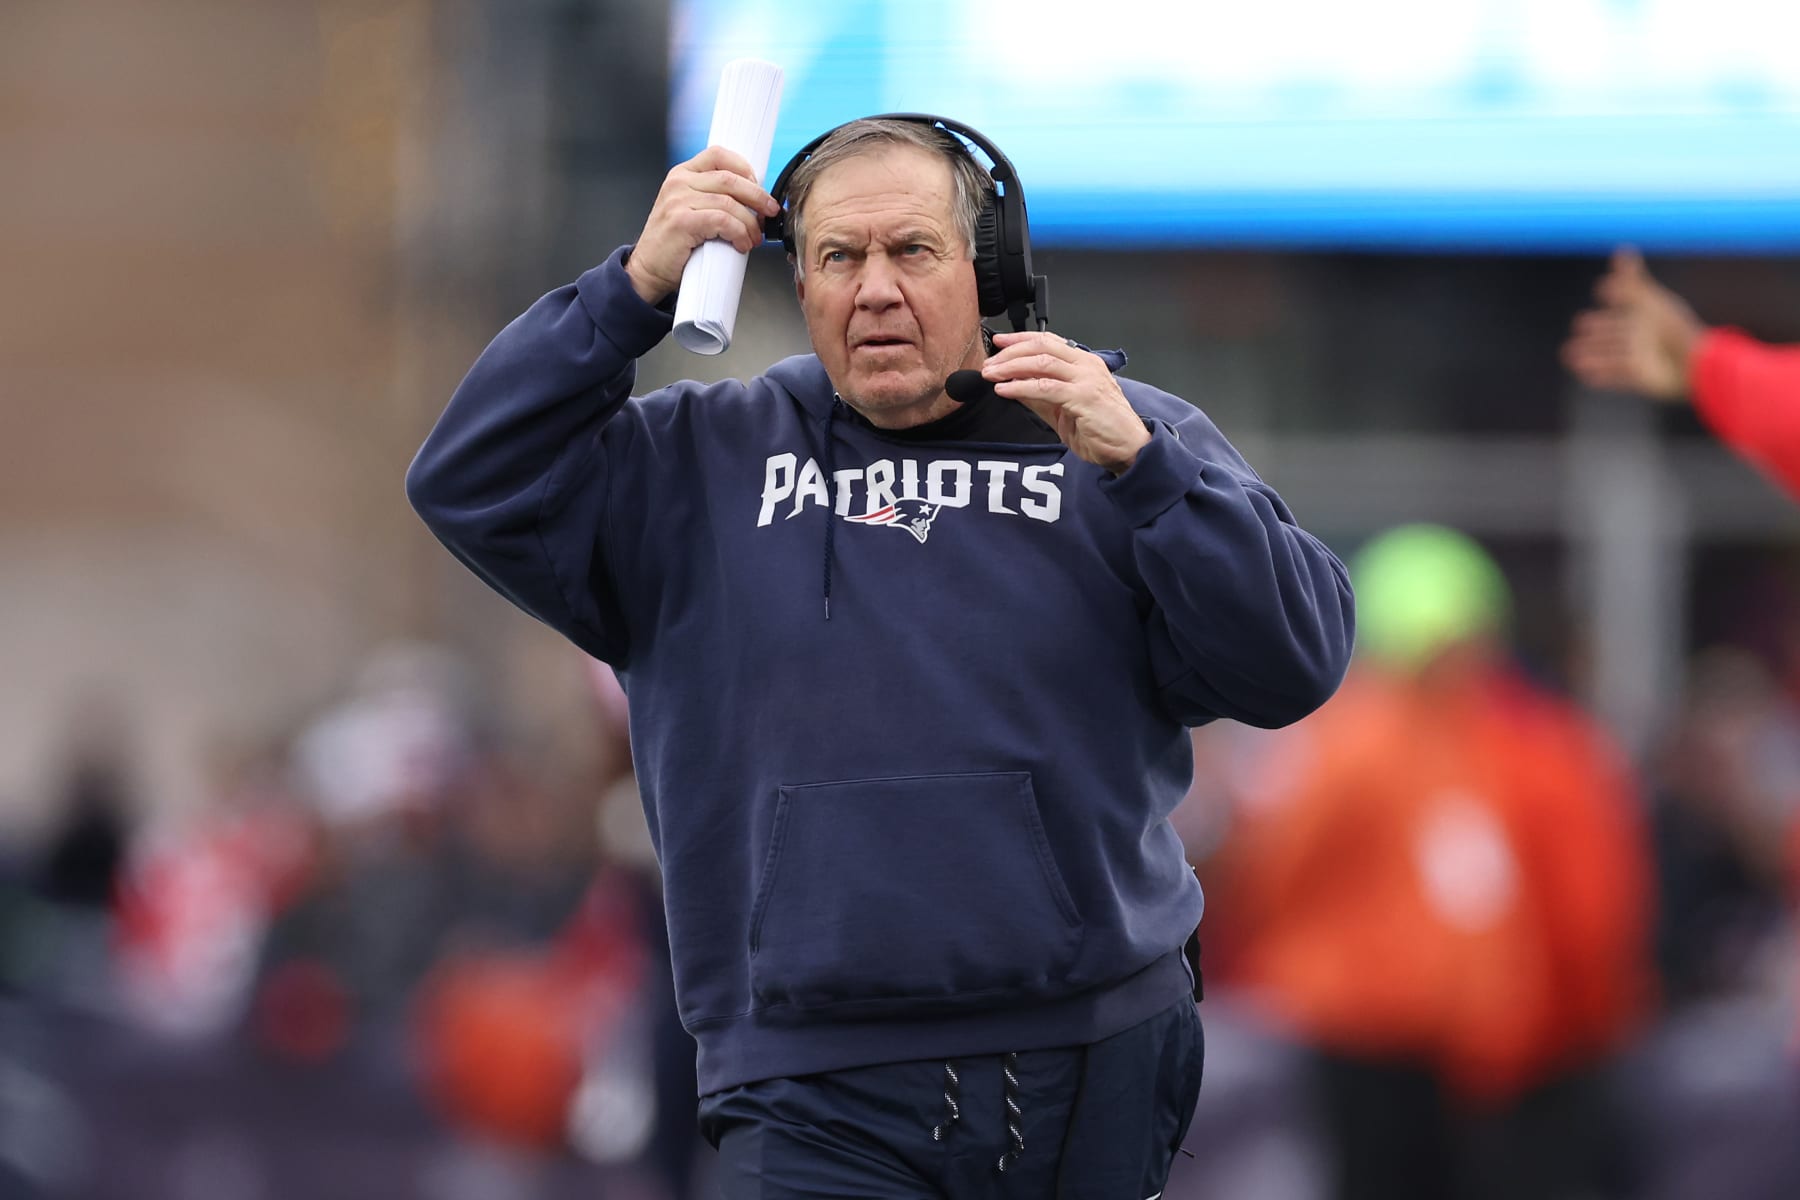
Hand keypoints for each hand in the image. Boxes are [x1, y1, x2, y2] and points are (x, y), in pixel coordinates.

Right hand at [625, 146, 780, 305]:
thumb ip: (714, 197)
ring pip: (729, 203)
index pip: (719, 155)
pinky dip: (739, 233)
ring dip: (749, 223)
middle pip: (730, 178)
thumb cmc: (675, 243)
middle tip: (770, 212)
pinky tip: (741, 244)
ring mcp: (678, 200)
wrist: (649, 269)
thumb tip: (755, 200)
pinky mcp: (682, 221)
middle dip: (758, 196)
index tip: (759, 187)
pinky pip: (722, 221)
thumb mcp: (691, 209)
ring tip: (753, 238)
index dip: (745, 168)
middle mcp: (678, 182)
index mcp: (682, 174)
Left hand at [984, 332, 1151, 473]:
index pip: (1049, 341)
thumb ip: (1040, 395)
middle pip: (1042, 346)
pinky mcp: (1084, 397)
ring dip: (1011, 366)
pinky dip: (1021, 387)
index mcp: (1084, 364)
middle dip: (1010, 352)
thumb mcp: (1063, 409)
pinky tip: (1006, 390)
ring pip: (1042, 362)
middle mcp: (1086, 366)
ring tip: (992, 374)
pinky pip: (1046, 387)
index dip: (1021, 339)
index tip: (999, 342)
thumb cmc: (1103, 430)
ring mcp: (1086, 380)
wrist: (1130, 449)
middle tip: (989, 362)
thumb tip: (1014, 384)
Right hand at [1561, 247, 1705, 402]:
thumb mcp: (1649, 302)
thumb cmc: (1674, 329)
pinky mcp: (1638, 379)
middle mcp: (1642, 338)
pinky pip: (1615, 377)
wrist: (1693, 364)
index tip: (1604, 290)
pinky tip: (1585, 375)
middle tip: (1579, 326)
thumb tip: (1622, 249)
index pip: (1624, 308)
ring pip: (1609, 356)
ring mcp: (1639, 359)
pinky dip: (1600, 375)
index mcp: (1645, 318)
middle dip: (1595, 332)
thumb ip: (1631, 281)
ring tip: (1568, 355)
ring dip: (1590, 355)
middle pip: (1613, 334)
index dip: (1614, 298)